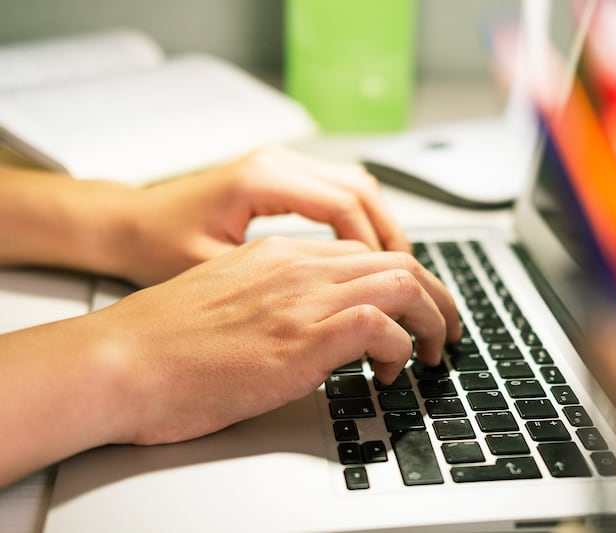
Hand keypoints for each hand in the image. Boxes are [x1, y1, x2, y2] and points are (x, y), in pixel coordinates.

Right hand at [94, 236, 460, 444]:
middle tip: (447, 328)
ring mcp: (300, 298)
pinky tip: (390, 370)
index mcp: (280, 255)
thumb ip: (275, 300)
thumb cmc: (162, 342)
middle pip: (398, 262)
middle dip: (438, 296)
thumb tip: (310, 324)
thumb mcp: (229, 302)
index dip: (406, 282)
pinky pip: (379, 324)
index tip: (417, 309)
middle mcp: (297, 267)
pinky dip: (400, 345)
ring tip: (433, 351)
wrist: (119, 361)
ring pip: (402, 284)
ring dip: (432, 318)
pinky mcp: (300, 338)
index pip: (367, 254)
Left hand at [113, 145, 408, 285]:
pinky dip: (360, 224)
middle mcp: (276, 163)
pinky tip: (365, 258)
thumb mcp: (215, 274)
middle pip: (362, 190)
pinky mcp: (277, 180)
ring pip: (355, 188)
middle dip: (395, 240)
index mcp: (262, 180)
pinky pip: (336, 194)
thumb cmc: (155, 248)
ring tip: (400, 275)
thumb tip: (341, 317)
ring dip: (382, 230)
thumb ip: (278, 287)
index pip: (346, 207)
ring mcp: (278, 167)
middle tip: (416, 286)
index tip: (396, 293)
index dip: (379, 254)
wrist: (122, 226)